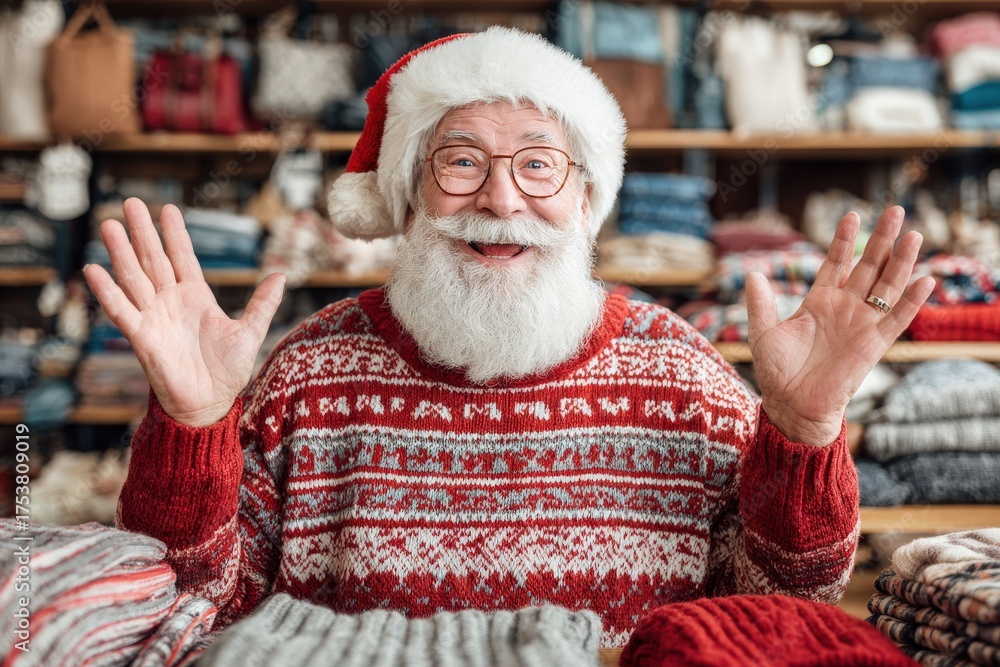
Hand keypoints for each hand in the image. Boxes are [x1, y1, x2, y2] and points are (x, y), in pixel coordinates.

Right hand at [83, 198, 284, 426]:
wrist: (211, 404)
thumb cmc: (228, 371)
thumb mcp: (250, 332)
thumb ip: (262, 303)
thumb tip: (281, 275)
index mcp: (196, 297)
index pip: (183, 258)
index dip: (175, 234)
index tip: (167, 209)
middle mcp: (171, 302)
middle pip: (154, 260)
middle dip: (143, 232)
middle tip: (131, 201)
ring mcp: (154, 317)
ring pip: (134, 278)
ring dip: (121, 253)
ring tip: (110, 225)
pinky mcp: (142, 338)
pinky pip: (122, 311)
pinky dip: (108, 292)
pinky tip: (94, 269)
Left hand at [746, 205, 934, 444]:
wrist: (792, 405)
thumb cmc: (777, 372)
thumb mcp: (763, 332)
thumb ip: (760, 303)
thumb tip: (752, 274)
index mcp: (819, 302)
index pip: (836, 263)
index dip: (844, 241)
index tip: (851, 216)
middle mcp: (844, 308)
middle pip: (868, 266)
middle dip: (881, 239)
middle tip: (895, 210)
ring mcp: (861, 324)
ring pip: (887, 286)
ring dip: (901, 262)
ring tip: (913, 235)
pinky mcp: (874, 344)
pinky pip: (897, 319)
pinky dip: (911, 301)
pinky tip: (924, 279)